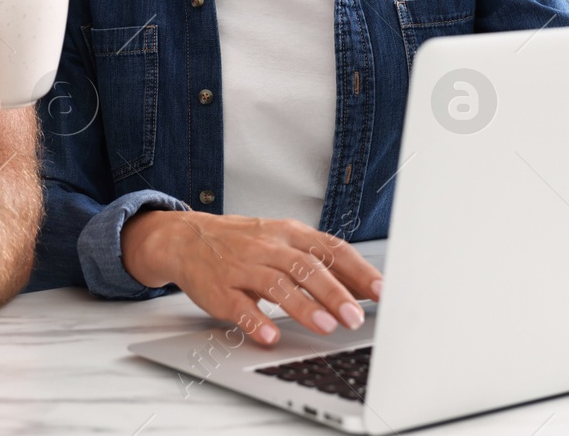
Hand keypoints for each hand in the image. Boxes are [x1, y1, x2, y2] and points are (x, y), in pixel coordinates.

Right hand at [121, 211, 381, 345]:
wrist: (187, 238)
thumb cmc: (244, 242)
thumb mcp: (282, 240)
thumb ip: (319, 261)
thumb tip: (363, 287)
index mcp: (289, 234)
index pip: (330, 249)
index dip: (357, 270)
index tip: (380, 291)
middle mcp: (268, 247)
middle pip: (306, 267)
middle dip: (334, 293)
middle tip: (355, 317)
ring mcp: (243, 267)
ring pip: (277, 284)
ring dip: (303, 306)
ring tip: (325, 326)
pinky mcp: (220, 289)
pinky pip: (238, 305)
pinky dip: (254, 320)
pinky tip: (269, 335)